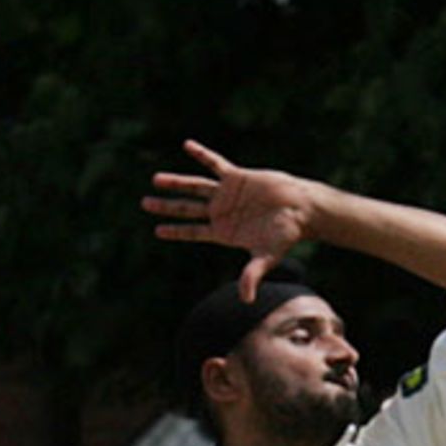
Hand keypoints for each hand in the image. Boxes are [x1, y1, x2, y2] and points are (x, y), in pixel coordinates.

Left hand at [143, 139, 316, 300]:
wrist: (300, 209)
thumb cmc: (285, 235)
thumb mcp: (267, 257)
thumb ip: (252, 276)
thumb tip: (246, 300)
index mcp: (223, 232)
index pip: (193, 232)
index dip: (175, 231)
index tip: (157, 230)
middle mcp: (221, 212)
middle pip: (187, 209)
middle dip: (166, 207)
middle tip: (145, 204)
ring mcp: (227, 194)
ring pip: (195, 187)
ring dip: (176, 183)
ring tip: (156, 180)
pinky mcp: (236, 177)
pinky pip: (215, 164)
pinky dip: (202, 155)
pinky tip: (187, 146)